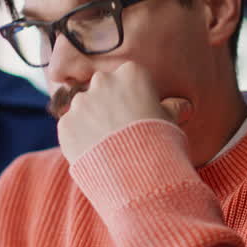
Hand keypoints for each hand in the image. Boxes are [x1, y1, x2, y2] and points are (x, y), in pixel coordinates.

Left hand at [56, 61, 191, 163]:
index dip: (132, 96)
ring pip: (83, 109)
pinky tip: (95, 154)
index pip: (127, 77)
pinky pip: (71, 128)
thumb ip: (170, 108)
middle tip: (119, 130)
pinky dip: (79, 139)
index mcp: (131, 73)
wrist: (139, 174)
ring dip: (91, 122)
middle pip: (101, 88)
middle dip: (107, 104)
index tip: (137, 113)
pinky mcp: (65, 124)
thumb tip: (181, 105)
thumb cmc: (161, 144)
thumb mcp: (172, 121)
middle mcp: (102, 81)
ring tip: (107, 146)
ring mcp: (80, 103)